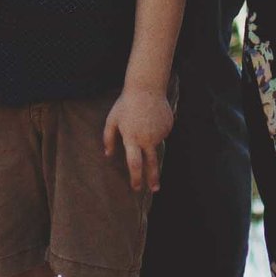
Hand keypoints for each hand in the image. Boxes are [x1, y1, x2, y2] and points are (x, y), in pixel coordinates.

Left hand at [104, 80, 173, 194]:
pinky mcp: (168, 127)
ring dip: (150, 140)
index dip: (136, 177)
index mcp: (132, 138)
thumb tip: (108, 155)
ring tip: (144, 121)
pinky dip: (157, 130)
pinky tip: (151, 118)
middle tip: (154, 189)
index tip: (137, 188)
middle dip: (152, 178)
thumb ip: (108, 139)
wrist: (147, 87)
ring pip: (155, 144)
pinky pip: (162, 134)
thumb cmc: (126, 104)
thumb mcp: (112, 120)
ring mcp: (160, 133)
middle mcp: (147, 138)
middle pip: (151, 163)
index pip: (134, 163)